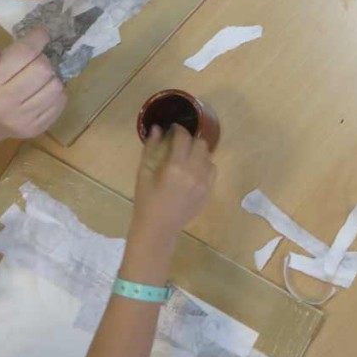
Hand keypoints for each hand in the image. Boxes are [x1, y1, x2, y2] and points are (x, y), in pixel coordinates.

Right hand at [0, 27, 66, 141]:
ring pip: (55, 86)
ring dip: (52, 75)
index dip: (37, 39)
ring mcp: (22, 119)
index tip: (42, 33)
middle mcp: (4, 104)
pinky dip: (56, 92)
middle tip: (35, 57)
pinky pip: (60, 103)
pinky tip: (43, 89)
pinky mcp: (36, 128)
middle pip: (43, 69)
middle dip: (42, 58)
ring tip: (39, 74)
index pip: (22, 54)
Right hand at [132, 126, 214, 241]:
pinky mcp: (209, 191)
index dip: (178, 130)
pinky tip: (194, 170)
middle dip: (190, 140)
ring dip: (198, 152)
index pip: (183, 138)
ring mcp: (204, 182)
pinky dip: (205, 165)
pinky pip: (213, 170)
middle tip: (180, 144)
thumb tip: (157, 129)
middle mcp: (194, 172)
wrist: (158, 228)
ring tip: (187, 157)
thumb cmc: (146, 200)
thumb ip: (151, 149)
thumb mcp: (144, 173)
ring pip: (208, 156)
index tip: (173, 129)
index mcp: (175, 166)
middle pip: (200, 144)